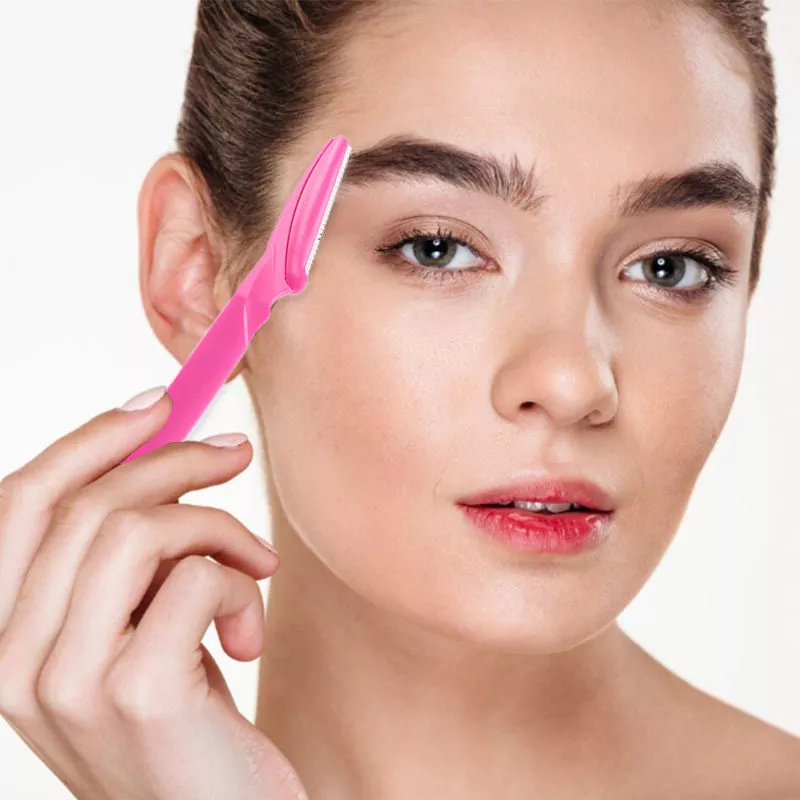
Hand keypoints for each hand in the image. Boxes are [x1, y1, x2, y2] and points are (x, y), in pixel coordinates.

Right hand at [0, 386, 307, 798]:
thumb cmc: (186, 721)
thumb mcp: (137, 630)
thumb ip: (127, 559)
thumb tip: (166, 443)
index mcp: (2, 640)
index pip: (17, 504)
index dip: (89, 440)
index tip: (158, 403)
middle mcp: (12, 664)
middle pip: (86, 505)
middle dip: (176, 460)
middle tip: (235, 454)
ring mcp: (67, 683)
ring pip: (139, 529)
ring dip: (219, 525)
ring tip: (257, 561)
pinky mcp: (137, 694)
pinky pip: (196, 576)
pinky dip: (241, 581)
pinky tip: (248, 630)